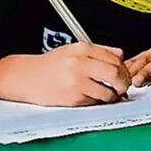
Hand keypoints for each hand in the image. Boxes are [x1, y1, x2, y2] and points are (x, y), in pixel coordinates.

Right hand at [0, 42, 131, 105]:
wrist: (26, 77)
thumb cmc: (50, 65)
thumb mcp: (73, 51)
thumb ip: (99, 51)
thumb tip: (121, 56)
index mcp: (82, 49)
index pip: (115, 58)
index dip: (124, 69)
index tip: (124, 75)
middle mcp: (80, 63)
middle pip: (115, 73)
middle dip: (124, 82)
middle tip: (122, 87)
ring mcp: (76, 81)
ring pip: (108, 91)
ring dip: (113, 95)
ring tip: (109, 94)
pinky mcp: (72, 98)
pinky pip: (95, 101)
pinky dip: (99, 101)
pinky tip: (94, 98)